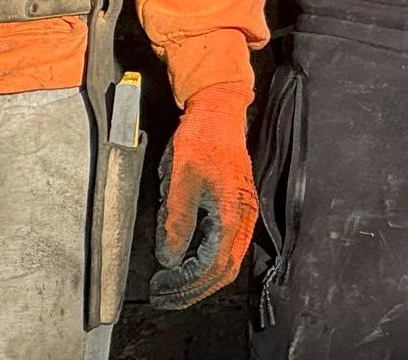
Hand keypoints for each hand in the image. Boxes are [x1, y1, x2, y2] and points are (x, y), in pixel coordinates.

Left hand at [150, 81, 257, 310]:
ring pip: (229, 260)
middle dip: (194, 289)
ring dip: (202, 278)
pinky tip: (190, 262)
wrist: (219, 111)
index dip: (186, 283)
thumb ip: (176, 223)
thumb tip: (171, 260)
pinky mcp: (239, 205)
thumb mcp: (180, 181)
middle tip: (166, 296)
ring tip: (174, 285)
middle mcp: (245, 215)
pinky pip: (229, 245)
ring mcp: (245, 210)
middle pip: (225, 269)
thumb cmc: (200, 140)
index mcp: (232, 211)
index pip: (212, 264)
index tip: (161, 287)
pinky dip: (210, 262)